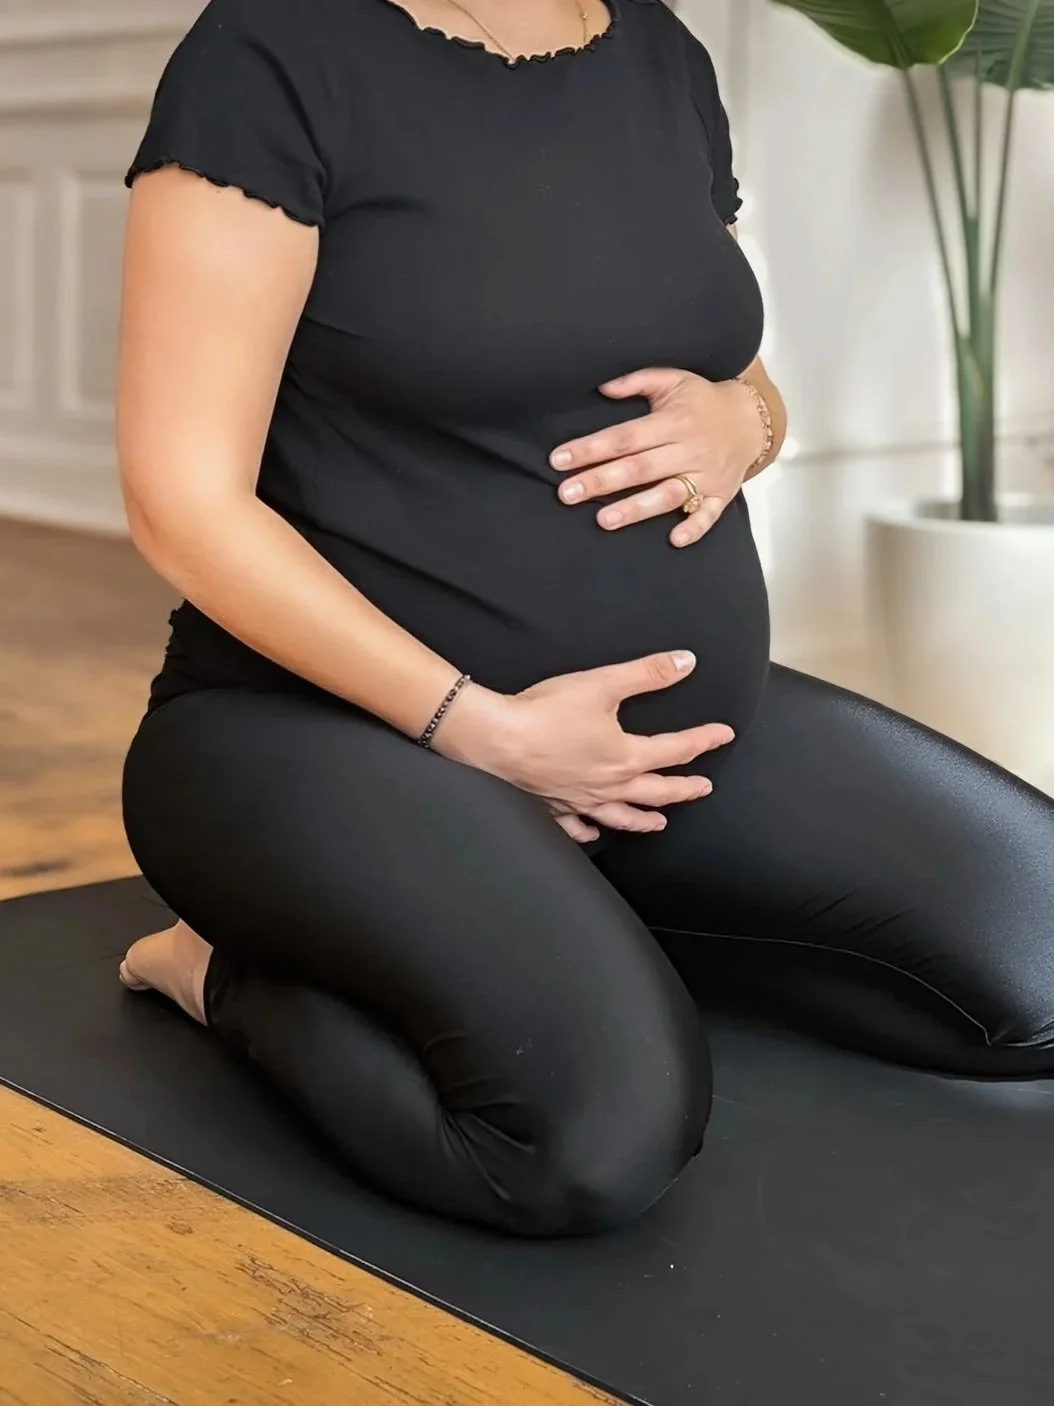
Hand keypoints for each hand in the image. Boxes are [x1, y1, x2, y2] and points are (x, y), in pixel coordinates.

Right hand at [434, 650, 734, 840]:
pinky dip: (589, 832)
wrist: (497, 740)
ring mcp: (581, 801)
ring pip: (622, 817)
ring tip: (660, 823)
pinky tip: (593, 833)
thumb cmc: (546, 712)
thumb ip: (647, 674)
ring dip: (645, 819)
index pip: (676, 749)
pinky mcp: (553, 806)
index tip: (723, 734)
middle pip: (657, 791)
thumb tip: (686, 662)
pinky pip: (577, 826)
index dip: (703, 740)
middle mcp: (608, 785)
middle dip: (684, 789)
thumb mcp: (603, 684)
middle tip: (703, 788)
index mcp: (625, 757)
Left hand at [549, 368, 765, 547]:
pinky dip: (693, 528)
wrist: (752, 418)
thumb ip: (637, 380)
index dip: (591, 448)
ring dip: (636, 509)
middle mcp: (688, 449)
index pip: (625, 436)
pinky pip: (708, 515)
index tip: (560, 459)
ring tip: (604, 520)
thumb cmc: (702, 400)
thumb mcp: (673, 380)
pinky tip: (673, 539)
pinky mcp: (720, 495)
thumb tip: (601, 388)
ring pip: (667, 494)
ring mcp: (705, 475)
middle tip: (567, 494)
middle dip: (601, 481)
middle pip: (639, 468)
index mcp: (673, 421)